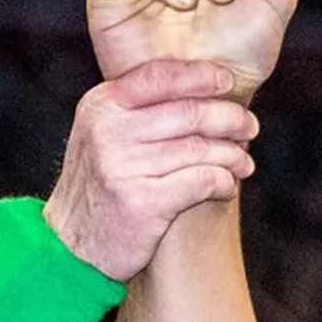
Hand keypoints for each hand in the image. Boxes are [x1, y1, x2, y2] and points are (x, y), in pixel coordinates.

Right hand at [43, 59, 257, 280]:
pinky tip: (227, 186)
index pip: (159, 76)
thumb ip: (138, 110)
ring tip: (244, 162)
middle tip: (249, 127)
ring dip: (232, 155)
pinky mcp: (142, 202)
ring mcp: (124, 166)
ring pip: (199, 149)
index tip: (226, 82)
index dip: (200, 76)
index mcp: (102, 106)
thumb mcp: (102, 135)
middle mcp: (109, 131)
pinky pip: (200, 181)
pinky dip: (222, 182)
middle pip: (188, 113)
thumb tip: (201, 89)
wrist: (72, 245)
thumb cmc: (100, 187)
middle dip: (229, 118)